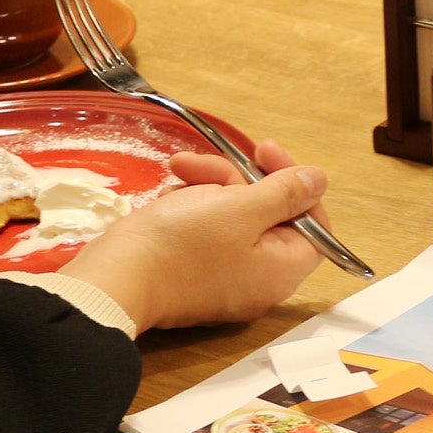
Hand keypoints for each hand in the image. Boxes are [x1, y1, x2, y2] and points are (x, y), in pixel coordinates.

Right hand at [59, 139, 331, 332]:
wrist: (112, 280)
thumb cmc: (181, 244)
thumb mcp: (240, 209)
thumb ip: (285, 193)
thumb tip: (320, 180)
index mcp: (282, 270)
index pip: (312, 221)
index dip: (293, 182)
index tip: (264, 151)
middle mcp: (259, 279)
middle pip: (268, 214)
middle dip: (235, 180)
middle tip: (203, 162)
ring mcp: (224, 278)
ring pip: (232, 216)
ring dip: (207, 186)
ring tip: (177, 172)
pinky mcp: (193, 272)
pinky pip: (205, 232)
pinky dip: (189, 207)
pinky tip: (167, 197)